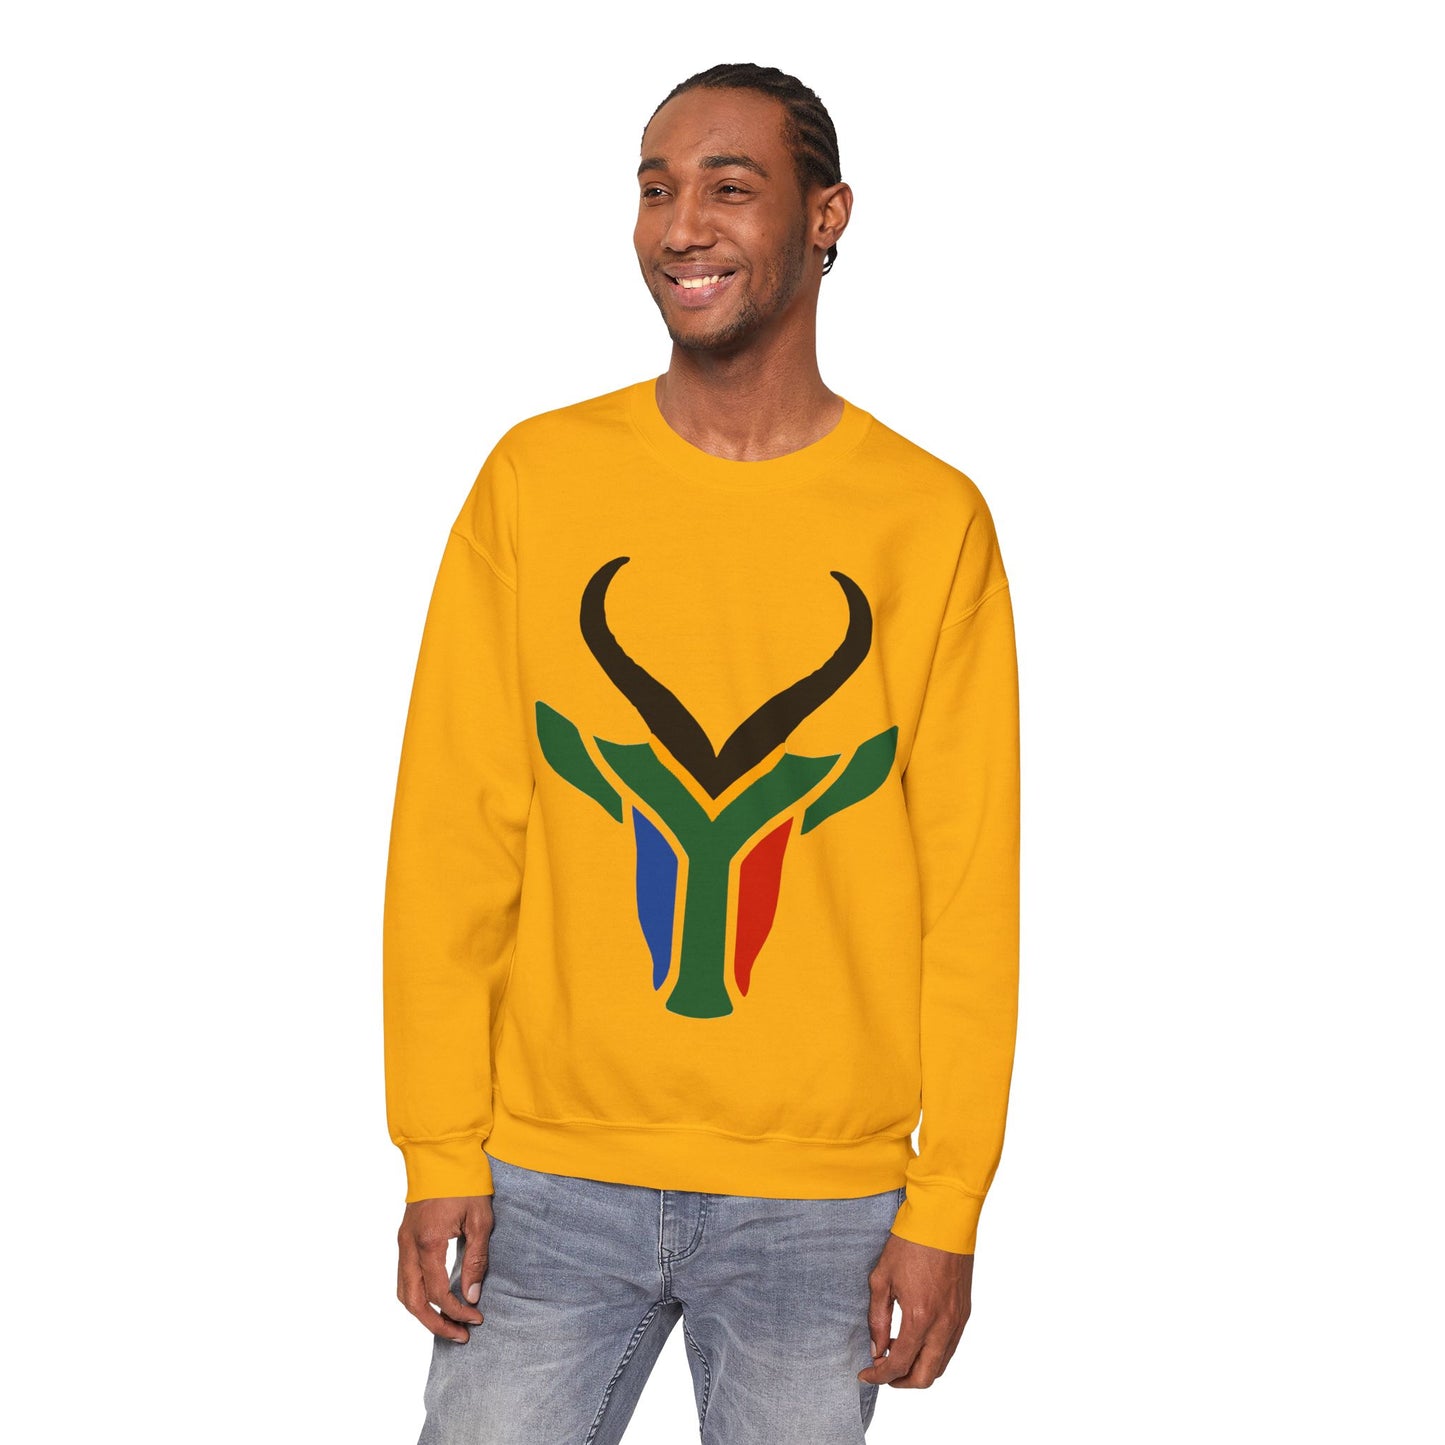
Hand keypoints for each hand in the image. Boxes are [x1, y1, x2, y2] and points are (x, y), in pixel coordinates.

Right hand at [396, 1195, 493, 1342]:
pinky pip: (403, 1276)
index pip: (437, 1293)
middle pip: (412, 1301)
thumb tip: (472, 1296)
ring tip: (447, 1323)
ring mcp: (402, 1241)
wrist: (443, 1153)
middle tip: (460, 1335)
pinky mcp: (404, 1237)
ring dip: (422, 1313)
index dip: (456, 1311)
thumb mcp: (480, 1220)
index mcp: (427, 1242)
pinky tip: (434, 1300)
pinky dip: (416, 1295)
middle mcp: (408, 1246)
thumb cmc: (465, 1183)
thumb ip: (476, 1260)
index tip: (476, 1318)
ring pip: (403, 1291)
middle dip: (435, 1323)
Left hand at [858, 1232, 972, 1388]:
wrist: (944, 1219)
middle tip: (883, 1371)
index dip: (880, 1376)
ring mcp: (957, 1320)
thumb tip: (877, 1348)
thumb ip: (877, 1318)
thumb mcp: (882, 1278)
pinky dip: (933, 1353)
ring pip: (941, 1365)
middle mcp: (943, 1325)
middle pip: (924, 1376)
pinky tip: (916, 1338)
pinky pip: (951, 1346)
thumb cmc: (911, 1243)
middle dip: (901, 1381)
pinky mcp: (965, 1312)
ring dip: (919, 1368)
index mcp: (919, 1317)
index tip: (866, 1374)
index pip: (899, 1364)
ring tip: (898, 1354)